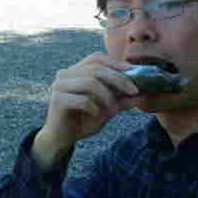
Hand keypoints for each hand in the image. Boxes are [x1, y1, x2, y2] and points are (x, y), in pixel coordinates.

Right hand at [32, 53, 139, 170]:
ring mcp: (59, 86)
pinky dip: (95, 108)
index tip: (133, 71)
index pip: (96, 58)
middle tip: (134, 92)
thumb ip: (119, 101)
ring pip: (90, 82)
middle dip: (118, 79)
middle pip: (96, 68)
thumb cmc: (82, 121)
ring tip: (114, 111)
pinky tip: (97, 115)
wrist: (61, 139)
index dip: (115, 62)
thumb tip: (140, 95)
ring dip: (108, 97)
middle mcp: (65, 75)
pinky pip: (83, 100)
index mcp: (75, 72)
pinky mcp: (57, 100)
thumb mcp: (106, 110)